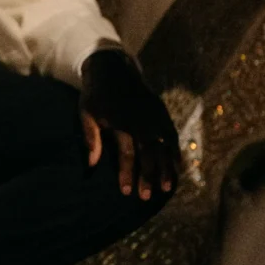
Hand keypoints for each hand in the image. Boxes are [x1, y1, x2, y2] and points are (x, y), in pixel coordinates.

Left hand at [80, 47, 180, 205]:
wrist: (113, 67)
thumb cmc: (96, 95)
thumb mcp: (86, 112)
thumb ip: (90, 138)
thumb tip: (91, 165)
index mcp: (122, 121)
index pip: (127, 153)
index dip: (127, 174)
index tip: (126, 192)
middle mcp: (142, 120)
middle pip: (149, 153)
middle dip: (149, 176)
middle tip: (146, 197)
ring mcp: (154, 115)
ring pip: (164, 146)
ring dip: (166, 168)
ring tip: (167, 189)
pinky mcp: (162, 112)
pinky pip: (172, 135)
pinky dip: (176, 152)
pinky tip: (178, 168)